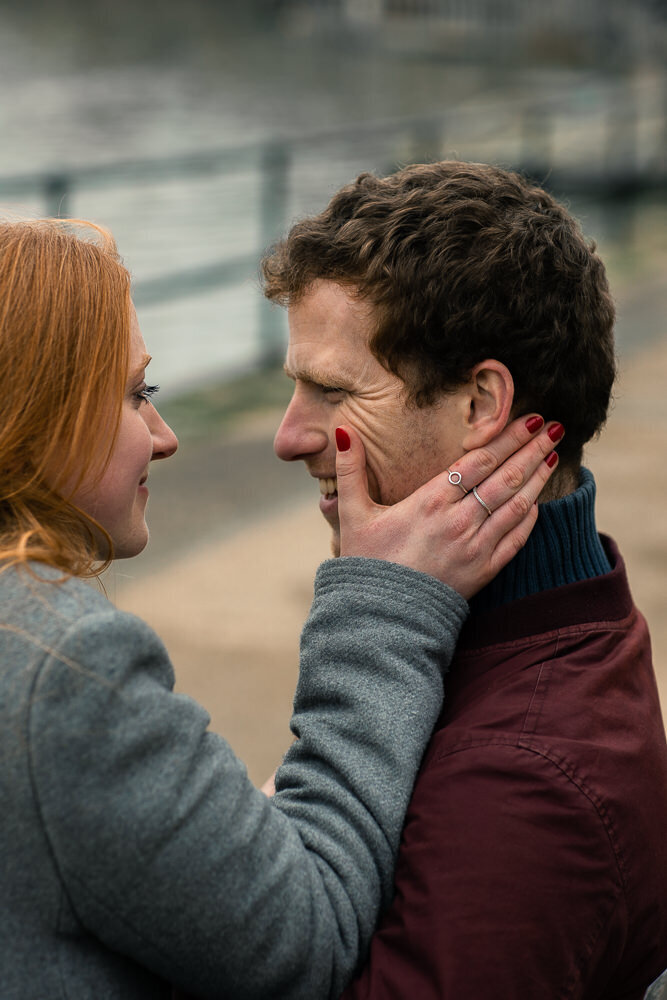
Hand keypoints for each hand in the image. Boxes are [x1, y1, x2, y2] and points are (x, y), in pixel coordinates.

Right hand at [334, 416, 561, 599]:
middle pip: (505, 477)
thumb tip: (343, 430)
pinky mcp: (484, 572)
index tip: (529, 419)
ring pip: (516, 505)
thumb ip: (350, 469)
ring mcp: (475, 547)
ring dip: (538, 479)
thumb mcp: (353, 513)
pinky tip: (538, 502)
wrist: (380, 618)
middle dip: (532, 450)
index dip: (508, 437)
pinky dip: (530, 518)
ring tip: (553, 456)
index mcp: (429, 502)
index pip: (479, 461)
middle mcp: (458, 521)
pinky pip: (516, 539)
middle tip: (555, 428)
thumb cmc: (366, 563)